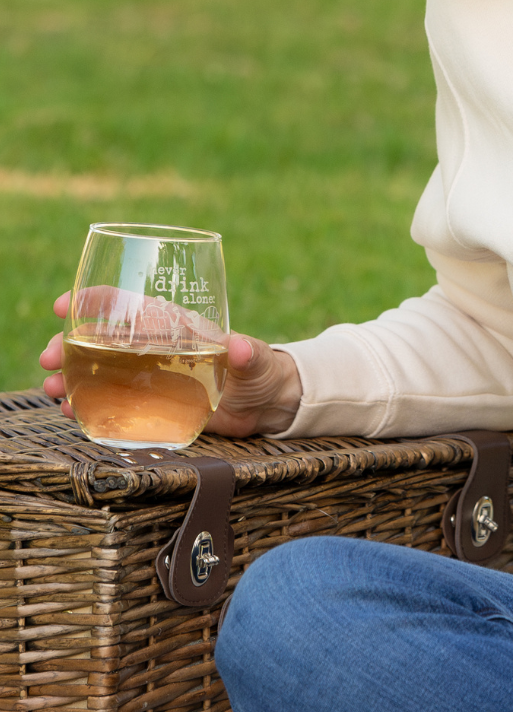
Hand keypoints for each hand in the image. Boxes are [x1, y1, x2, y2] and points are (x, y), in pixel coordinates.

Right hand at [39, 293, 303, 436]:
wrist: (267, 406)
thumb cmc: (263, 372)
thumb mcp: (256, 360)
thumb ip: (247, 354)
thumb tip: (239, 347)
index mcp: (175, 325)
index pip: (130, 305)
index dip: (95, 300)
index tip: (63, 304)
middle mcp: (156, 347)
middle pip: (103, 338)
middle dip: (69, 343)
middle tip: (46, 357)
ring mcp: (150, 376)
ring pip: (99, 370)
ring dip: (71, 375)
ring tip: (52, 388)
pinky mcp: (152, 404)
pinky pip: (111, 401)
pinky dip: (87, 403)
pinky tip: (71, 410)